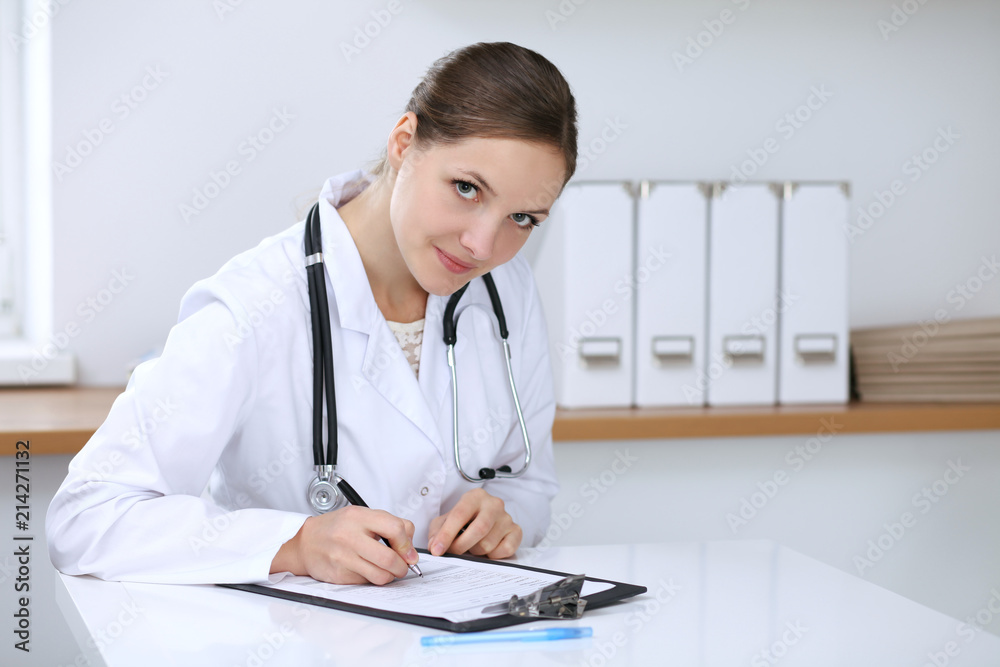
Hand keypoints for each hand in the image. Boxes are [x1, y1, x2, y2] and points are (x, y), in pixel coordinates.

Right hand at [271, 506, 418, 584]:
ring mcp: (342, 557)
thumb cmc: (337, 528)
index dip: (407, 544)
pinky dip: (371, 579)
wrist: (305, 542)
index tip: (408, 552)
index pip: (395, 528)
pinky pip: (365, 582)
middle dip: (402, 567)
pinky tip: (366, 570)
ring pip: (380, 576)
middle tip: (402, 567)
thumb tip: (410, 550)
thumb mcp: (362, 516)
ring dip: (389, 576)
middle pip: (389, 558)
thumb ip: (389, 525)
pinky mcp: (338, 575)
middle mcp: (349, 536)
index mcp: (358, 517)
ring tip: (386, 570)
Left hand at [427, 488, 521, 558]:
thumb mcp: (445, 521)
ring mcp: (507, 517)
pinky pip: (505, 549)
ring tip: (471, 547)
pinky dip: (493, 555)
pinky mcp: (516, 531)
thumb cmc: (463, 520)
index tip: (437, 550)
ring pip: (489, 543)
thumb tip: (435, 546)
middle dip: (461, 546)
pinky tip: (487, 550)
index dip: (447, 534)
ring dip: (476, 551)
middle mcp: (494, 504)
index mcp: (475, 497)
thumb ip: (437, 532)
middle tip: (452, 553)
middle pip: (478, 529)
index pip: (460, 515)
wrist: (483, 519)